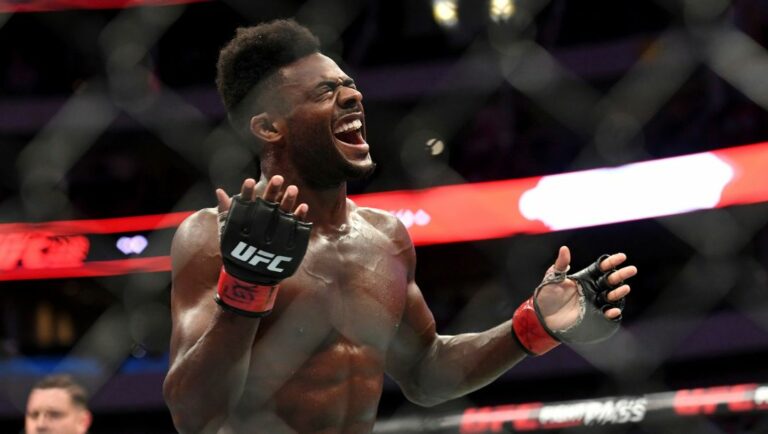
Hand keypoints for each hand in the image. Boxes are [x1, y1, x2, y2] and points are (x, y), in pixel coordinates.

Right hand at [214, 175, 311, 316]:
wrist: (251, 280)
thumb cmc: (237, 252)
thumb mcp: (228, 234)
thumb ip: (226, 213)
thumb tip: (220, 190)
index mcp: (242, 228)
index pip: (243, 208)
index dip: (246, 195)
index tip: (249, 181)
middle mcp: (258, 233)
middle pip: (266, 209)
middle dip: (271, 192)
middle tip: (278, 177)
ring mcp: (274, 241)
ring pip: (282, 218)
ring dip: (288, 202)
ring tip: (293, 188)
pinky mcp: (287, 248)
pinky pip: (295, 232)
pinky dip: (299, 219)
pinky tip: (303, 206)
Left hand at [536, 246, 636, 331]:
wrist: (543, 315)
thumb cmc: (546, 295)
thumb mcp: (552, 277)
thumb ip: (561, 264)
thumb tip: (564, 248)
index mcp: (585, 277)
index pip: (601, 267)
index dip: (611, 262)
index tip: (622, 256)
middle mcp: (592, 288)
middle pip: (610, 280)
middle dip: (621, 275)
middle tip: (632, 270)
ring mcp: (593, 301)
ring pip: (610, 295)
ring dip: (618, 292)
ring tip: (625, 288)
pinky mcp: (592, 315)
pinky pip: (606, 313)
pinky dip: (611, 312)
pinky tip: (614, 309)